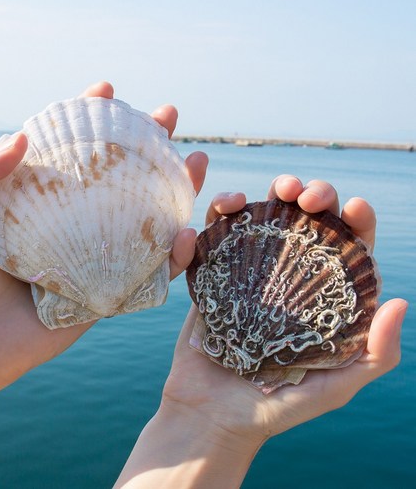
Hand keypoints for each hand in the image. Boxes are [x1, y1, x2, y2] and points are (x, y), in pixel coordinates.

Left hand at [0, 81, 207, 447]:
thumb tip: (19, 138)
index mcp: (48, 198)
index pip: (76, 149)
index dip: (93, 117)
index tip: (108, 90)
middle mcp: (81, 220)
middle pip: (123, 175)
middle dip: (149, 143)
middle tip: (169, 117)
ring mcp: (103, 252)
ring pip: (149, 215)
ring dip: (178, 188)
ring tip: (197, 162)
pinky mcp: (117, 285)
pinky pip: (154, 268)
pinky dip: (177, 253)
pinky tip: (188, 231)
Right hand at [164, 175, 406, 440]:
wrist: (211, 417)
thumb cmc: (275, 409)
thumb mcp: (334, 388)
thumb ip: (373, 354)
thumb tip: (399, 300)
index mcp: (323, 302)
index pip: (348, 252)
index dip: (356, 222)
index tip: (351, 207)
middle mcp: (289, 283)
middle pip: (306, 226)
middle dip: (312, 197)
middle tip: (304, 195)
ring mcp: (249, 277)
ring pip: (262, 222)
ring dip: (266, 197)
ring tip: (268, 191)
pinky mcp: (214, 278)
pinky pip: (216, 239)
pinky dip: (216, 217)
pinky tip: (222, 209)